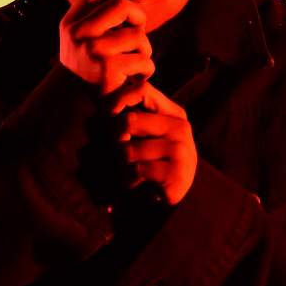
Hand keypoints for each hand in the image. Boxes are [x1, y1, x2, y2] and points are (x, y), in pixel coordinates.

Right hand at [58, 0, 154, 93]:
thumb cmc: (85, 70)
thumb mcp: (83, 41)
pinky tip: (134, 79)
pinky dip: (146, 70)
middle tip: (138, 32)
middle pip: (122, 4)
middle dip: (138, 18)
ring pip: (138, 36)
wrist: (72, 104)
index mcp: (72, 21)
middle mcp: (78, 31)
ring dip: (144, 52)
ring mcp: (92, 48)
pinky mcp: (107, 66)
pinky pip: (143, 60)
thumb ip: (98, 21)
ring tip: (135, 64)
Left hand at [107, 79, 196, 204]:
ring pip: (128, 150)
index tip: (106, 115)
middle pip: (129, 121)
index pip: (143, 91)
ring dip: (121, 166)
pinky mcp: (176, 173)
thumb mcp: (149, 135)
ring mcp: (180, 150)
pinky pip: (136, 170)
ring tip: (130, 172)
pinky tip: (136, 183)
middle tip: (120, 154)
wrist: (174, 195)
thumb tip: (104, 105)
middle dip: (116, 140)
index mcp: (174, 114)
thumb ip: (135, 117)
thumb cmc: (155, 162)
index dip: (118, 99)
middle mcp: (180, 128)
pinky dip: (129, 180)